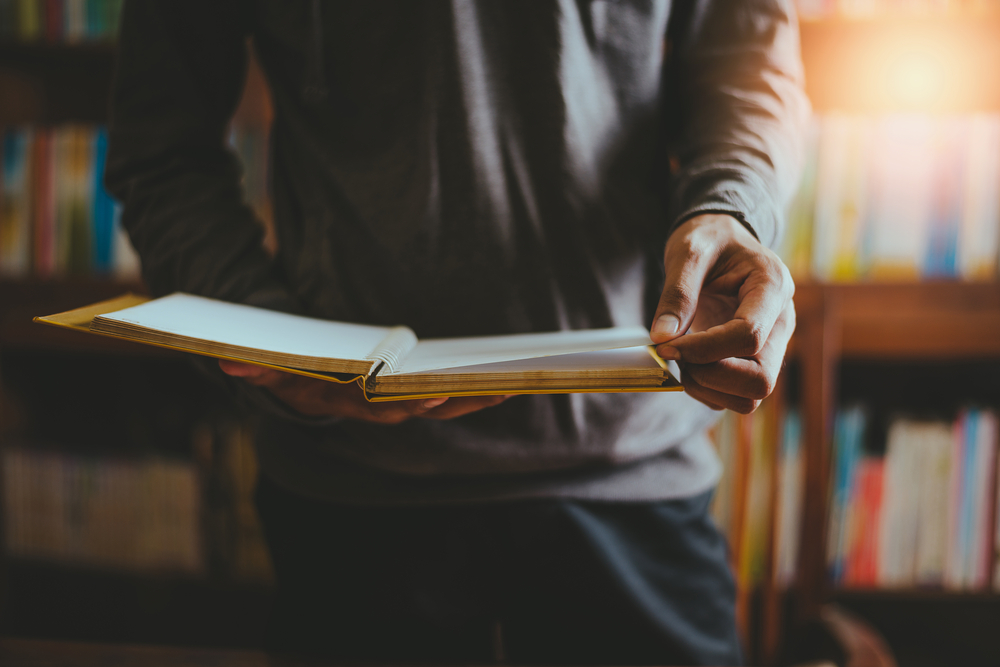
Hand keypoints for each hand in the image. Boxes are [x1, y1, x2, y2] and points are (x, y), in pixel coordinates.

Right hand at [219, 360, 511, 423]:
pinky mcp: (408, 394)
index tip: (434, 394)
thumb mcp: (270, 369)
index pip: (379, 408)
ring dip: (474, 399)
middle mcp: (375, 410)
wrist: (300, 383)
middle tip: (494, 389)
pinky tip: (503, 384)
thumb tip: (230, 361)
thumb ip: (255, 367)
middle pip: (422, 409)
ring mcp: (395, 404)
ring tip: (512, 385)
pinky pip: (445, 397)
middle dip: (457, 401)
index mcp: (347, 404)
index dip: (406, 403)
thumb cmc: (289, 371)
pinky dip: (472, 393)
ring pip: (440, 407)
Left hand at [650, 214, 794, 413]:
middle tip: (676, 355)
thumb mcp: (688, 251)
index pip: (748, 335)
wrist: (720, 240)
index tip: (667, 345)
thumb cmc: (709, 239)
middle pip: (761, 380)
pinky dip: (707, 392)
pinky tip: (688, 364)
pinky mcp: (754, 361)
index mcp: (772, 287)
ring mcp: (770, 346)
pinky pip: (737, 397)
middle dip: (710, 375)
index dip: (704, 349)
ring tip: (681, 359)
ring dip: (708, 388)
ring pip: (751, 397)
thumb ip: (677, 293)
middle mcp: (780, 322)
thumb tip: (662, 338)